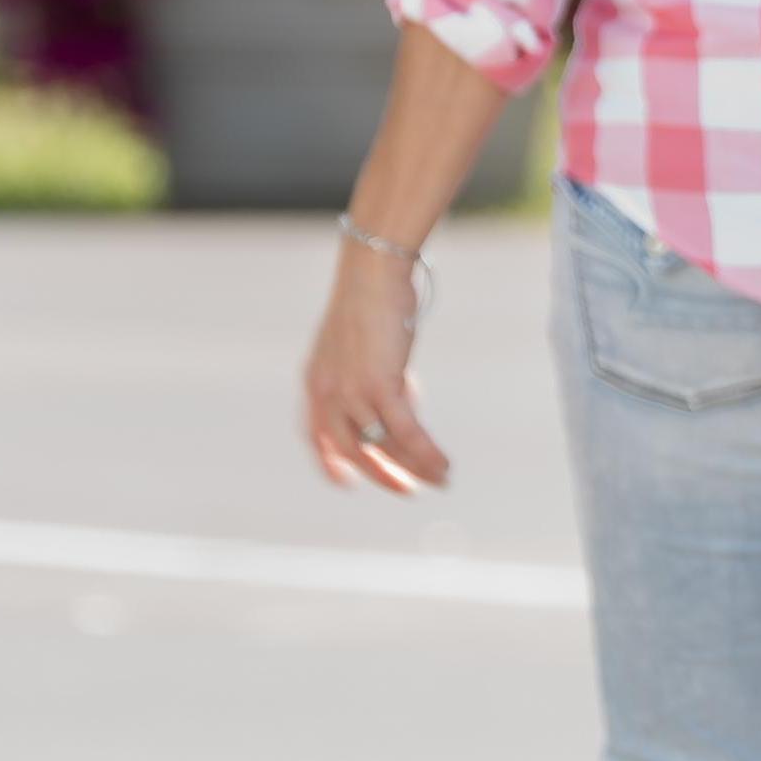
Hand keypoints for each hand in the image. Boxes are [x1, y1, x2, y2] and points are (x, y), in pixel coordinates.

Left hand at [301, 250, 449, 492]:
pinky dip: (425, 453)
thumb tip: (403, 398)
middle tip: (408, 489)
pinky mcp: (380, 384)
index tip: (344, 482)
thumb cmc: (373, 298)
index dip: (329, 462)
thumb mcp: (364, 343)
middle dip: (381, 473)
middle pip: (351, 449)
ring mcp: (351, 390)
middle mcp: (327, 392)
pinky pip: (405, 432)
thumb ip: (375, 374)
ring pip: (382, 445)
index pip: (316, 434)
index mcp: (316, 381)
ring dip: (413, 467)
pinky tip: (444, 465)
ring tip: (441, 479)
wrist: (373, 272)